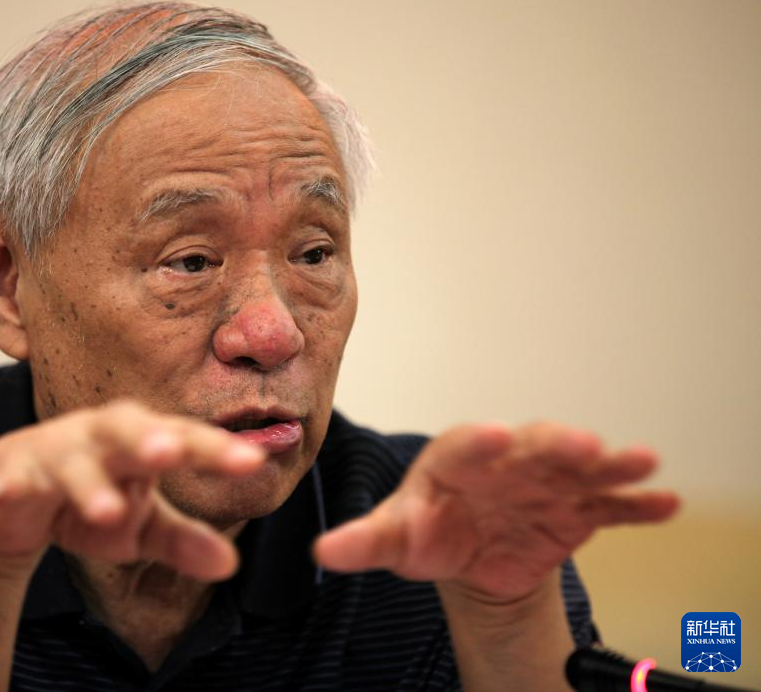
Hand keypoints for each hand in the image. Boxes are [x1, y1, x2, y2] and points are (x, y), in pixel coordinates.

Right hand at [0, 400, 264, 582]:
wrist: (7, 499)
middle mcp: (99, 437)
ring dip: (88, 482)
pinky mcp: (11, 474)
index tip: (252, 462)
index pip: (183, 440)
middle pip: (127, 428)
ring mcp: (53, 452)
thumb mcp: (139, 527)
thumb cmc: (89, 501)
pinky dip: (11, 486)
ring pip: (72, 459)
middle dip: (148, 438)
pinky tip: (10, 495)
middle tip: (171, 453)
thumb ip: (183, 541)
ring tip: (107, 512)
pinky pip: (12, 479)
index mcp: (140, 442)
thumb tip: (232, 564)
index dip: (215, 449)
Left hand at [313, 422, 679, 601]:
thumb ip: (365, 542)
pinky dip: (636, 503)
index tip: (498, 437)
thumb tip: (324, 553)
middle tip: (579, 444)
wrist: (469, 554)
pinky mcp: (576, 510)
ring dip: (609, 464)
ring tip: (640, 461)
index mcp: (456, 460)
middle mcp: (506, 462)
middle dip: (556, 445)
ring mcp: (545, 483)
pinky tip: (665, 502)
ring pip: (580, 468)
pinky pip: (609, 505)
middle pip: (534, 447)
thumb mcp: (396, 537)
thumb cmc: (428, 531)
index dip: (483, 442)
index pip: (468, 445)